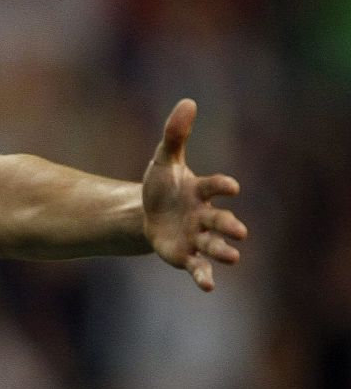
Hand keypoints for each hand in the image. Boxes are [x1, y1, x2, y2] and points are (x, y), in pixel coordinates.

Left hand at [142, 99, 247, 290]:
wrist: (148, 214)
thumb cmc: (162, 186)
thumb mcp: (163, 160)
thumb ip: (175, 134)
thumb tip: (188, 102)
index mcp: (200, 191)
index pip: (214, 187)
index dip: (222, 186)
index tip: (232, 187)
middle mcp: (204, 216)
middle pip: (220, 221)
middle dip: (229, 226)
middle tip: (239, 231)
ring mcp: (196, 237)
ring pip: (213, 246)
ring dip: (222, 252)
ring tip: (232, 257)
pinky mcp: (185, 256)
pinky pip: (196, 267)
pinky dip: (203, 275)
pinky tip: (208, 286)